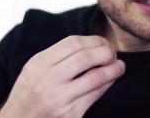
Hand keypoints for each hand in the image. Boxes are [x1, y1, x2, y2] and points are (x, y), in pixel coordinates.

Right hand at [0, 35, 124, 117]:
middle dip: (106, 52)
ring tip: (120, 65)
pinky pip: (96, 95)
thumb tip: (94, 44)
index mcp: (38, 64)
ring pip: (96, 77)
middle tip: (113, 53)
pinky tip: (111, 79)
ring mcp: (58, 99)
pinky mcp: (70, 115)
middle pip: (86, 58)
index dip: (94, 40)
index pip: (72, 43)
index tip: (103, 42)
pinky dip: (108, 84)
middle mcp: (47, 80)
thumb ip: (58, 56)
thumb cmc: (29, 94)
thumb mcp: (34, 70)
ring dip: (114, 69)